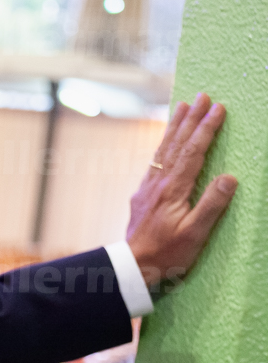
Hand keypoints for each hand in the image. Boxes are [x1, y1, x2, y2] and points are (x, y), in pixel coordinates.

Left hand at [127, 93, 236, 284]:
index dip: (206, 129)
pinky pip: (156, 161)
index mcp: (172, 190)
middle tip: (202, 95)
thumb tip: (230, 177)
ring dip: (175, 126)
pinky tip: (167, 140)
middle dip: (191, 118)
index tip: (218, 108)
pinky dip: (164, 144)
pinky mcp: (143, 194)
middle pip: (176, 144)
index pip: (193, 152)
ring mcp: (148, 187)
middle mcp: (157, 183)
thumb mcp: (195, 234)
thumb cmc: (168, 254)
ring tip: (183, 106)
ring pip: (163, 149)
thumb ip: (212, 205)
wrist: (133, 267)